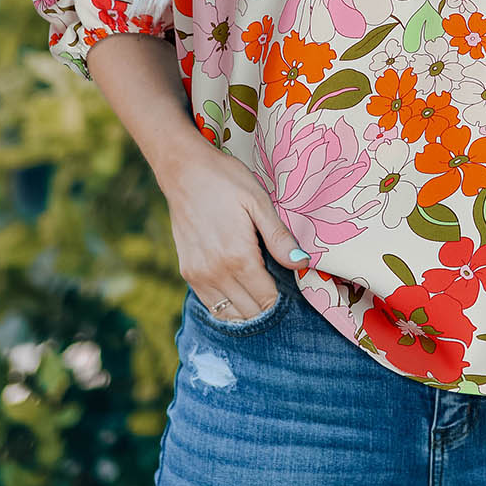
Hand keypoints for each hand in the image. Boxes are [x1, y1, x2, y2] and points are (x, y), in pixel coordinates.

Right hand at [155, 137, 306, 320]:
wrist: (183, 171)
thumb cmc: (225, 181)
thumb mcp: (258, 202)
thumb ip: (279, 237)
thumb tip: (302, 263)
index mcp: (238, 257)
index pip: (267, 299)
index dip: (284, 298)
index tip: (292, 287)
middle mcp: (216, 273)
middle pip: (250, 312)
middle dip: (268, 306)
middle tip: (280, 288)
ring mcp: (198, 275)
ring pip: (230, 314)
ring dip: (248, 310)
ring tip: (261, 291)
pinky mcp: (187, 272)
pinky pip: (211, 305)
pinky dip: (228, 306)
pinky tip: (240, 291)